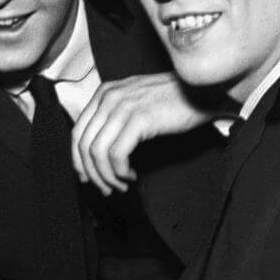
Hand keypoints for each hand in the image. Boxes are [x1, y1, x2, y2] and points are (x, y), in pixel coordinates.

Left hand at [71, 73, 212, 194]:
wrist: (202, 91)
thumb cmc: (172, 101)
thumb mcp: (134, 102)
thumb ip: (113, 119)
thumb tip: (96, 152)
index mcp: (104, 93)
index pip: (77, 132)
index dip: (78, 160)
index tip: (87, 177)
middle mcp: (108, 97)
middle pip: (84, 144)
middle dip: (92, 173)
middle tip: (105, 188)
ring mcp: (122, 107)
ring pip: (97, 152)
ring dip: (106, 176)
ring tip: (120, 185)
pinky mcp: (139, 119)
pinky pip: (116, 154)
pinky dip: (120, 171)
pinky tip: (131, 175)